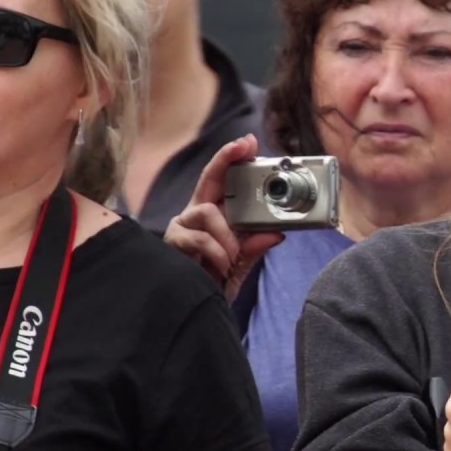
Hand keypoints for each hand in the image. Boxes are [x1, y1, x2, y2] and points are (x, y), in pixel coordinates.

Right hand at [165, 134, 283, 301]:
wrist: (194, 308)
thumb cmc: (215, 279)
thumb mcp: (241, 262)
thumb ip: (255, 246)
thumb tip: (277, 234)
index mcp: (215, 214)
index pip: (223, 178)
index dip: (232, 157)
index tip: (248, 142)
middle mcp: (196, 213)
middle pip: (209, 177)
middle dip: (226, 159)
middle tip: (244, 147)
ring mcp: (183, 226)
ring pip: (207, 211)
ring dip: (227, 235)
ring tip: (234, 256)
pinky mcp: (173, 242)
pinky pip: (200, 238)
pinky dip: (216, 252)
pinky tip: (222, 265)